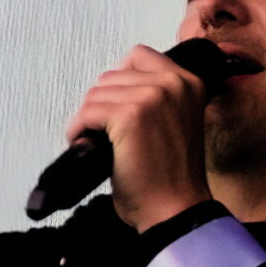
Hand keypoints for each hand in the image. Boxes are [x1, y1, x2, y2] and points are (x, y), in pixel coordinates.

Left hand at [64, 45, 210, 232]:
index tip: (112, 109)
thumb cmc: (171, 179)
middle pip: (111, 76)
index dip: (118, 83)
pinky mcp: (129, 116)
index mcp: (187, 83)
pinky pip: (87, 112)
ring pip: (96, 93)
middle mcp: (173, 84)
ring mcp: (152, 97)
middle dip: (100, 104)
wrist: (175, 210)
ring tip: (94, 141)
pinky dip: (78, 130)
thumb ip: (155, 100)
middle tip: (100, 131)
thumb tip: (114, 90)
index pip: (138, 57)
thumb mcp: (174, 123)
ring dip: (87, 118)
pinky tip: (84, 145)